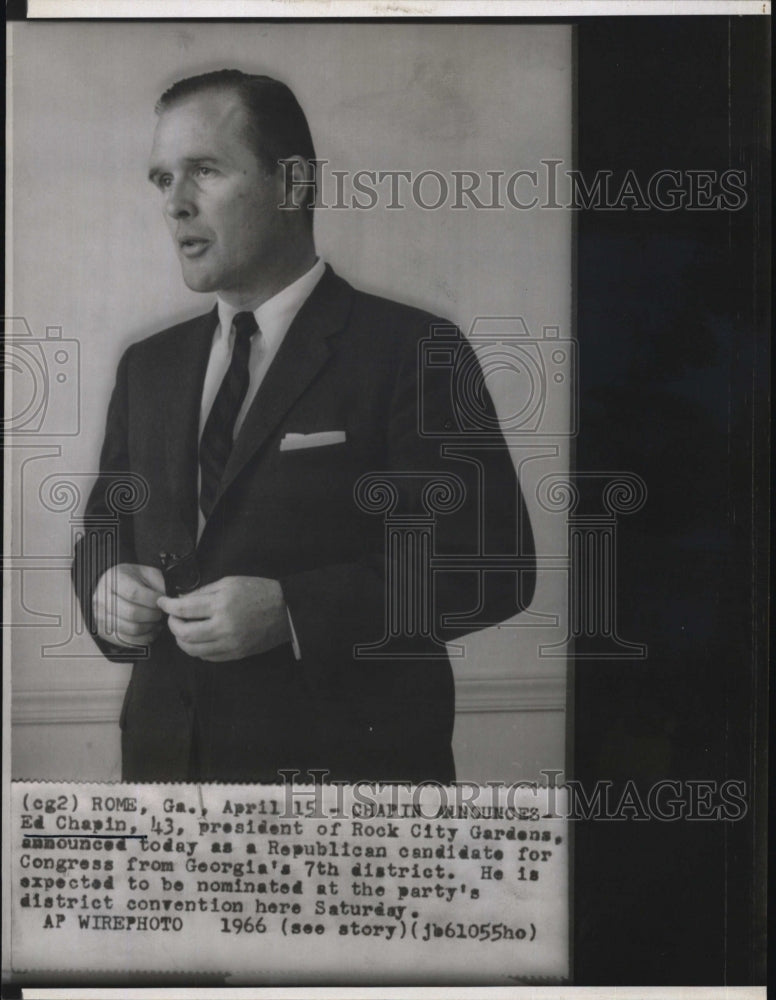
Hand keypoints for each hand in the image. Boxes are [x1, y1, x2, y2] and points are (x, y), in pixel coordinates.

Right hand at [93, 562, 164, 647]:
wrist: (114, 587)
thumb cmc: (133, 580)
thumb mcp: (146, 573)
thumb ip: (158, 583)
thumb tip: (170, 600)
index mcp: (112, 580)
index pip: (133, 593)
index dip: (152, 599)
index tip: (161, 600)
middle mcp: (102, 599)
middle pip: (132, 613)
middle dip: (153, 615)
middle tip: (160, 612)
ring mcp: (101, 617)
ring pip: (131, 629)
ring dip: (150, 627)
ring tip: (156, 621)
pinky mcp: (105, 632)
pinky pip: (128, 641)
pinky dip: (144, 638)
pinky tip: (151, 630)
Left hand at [157, 576, 290, 661]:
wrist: (285, 610)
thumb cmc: (258, 591)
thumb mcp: (230, 582)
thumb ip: (203, 592)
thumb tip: (181, 600)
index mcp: (221, 604)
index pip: (184, 609)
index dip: (168, 606)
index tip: (163, 603)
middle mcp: (223, 627)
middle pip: (184, 633)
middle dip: (173, 625)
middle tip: (173, 617)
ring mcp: (229, 644)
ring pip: (193, 650)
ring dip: (182, 640)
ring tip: (183, 630)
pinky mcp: (235, 655)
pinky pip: (207, 657)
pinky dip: (197, 649)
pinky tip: (198, 639)